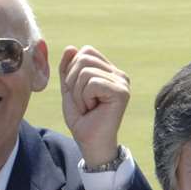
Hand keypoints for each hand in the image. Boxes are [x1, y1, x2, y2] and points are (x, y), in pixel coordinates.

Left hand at [58, 46, 129, 167]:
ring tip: (88, 106)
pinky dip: (85, 97)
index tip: (79, 93)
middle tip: (83, 101)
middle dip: (73, 81)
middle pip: (83, 57)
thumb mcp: (69, 89)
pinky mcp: (122, 92)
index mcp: (109, 71)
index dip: (72, 70)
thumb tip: (71, 48)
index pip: (85, 52)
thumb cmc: (82, 118)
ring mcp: (122, 83)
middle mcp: (119, 74)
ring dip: (79, 92)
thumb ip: (68, 68)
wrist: (90, 141)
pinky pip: (92, 83)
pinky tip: (94, 109)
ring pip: (85, 71)